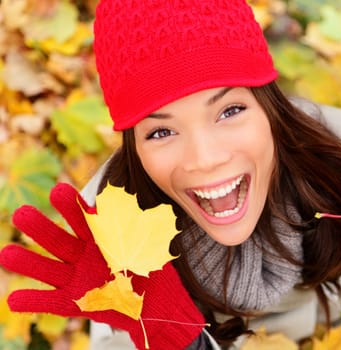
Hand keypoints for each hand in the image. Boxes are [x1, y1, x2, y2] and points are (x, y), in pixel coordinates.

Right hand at [0, 183, 203, 348]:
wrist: (157, 300)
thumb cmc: (153, 268)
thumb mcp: (152, 244)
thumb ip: (146, 226)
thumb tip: (149, 203)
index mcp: (100, 237)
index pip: (83, 219)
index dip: (71, 206)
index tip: (58, 191)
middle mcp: (84, 255)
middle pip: (58, 240)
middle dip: (40, 228)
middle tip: (20, 214)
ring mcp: (77, 278)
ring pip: (48, 269)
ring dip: (28, 263)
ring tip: (6, 254)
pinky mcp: (75, 302)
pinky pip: (51, 302)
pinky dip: (33, 301)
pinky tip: (14, 298)